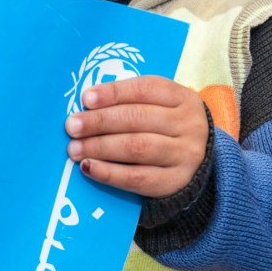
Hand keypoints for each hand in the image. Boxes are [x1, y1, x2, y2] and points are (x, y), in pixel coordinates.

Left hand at [66, 76, 210, 197]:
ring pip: (137, 147)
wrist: (199, 167)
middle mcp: (188, 125)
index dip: (113, 92)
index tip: (85, 98)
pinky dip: (109, 173)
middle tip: (72, 126)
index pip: (145, 89)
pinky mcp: (174, 182)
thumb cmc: (168, 130)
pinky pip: (137, 177)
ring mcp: (184, 155)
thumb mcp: (162, 108)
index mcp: (183, 98)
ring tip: (74, 148)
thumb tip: (87, 104)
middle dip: (100, 121)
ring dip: (100, 147)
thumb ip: (132, 103)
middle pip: (138, 118)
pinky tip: (88, 167)